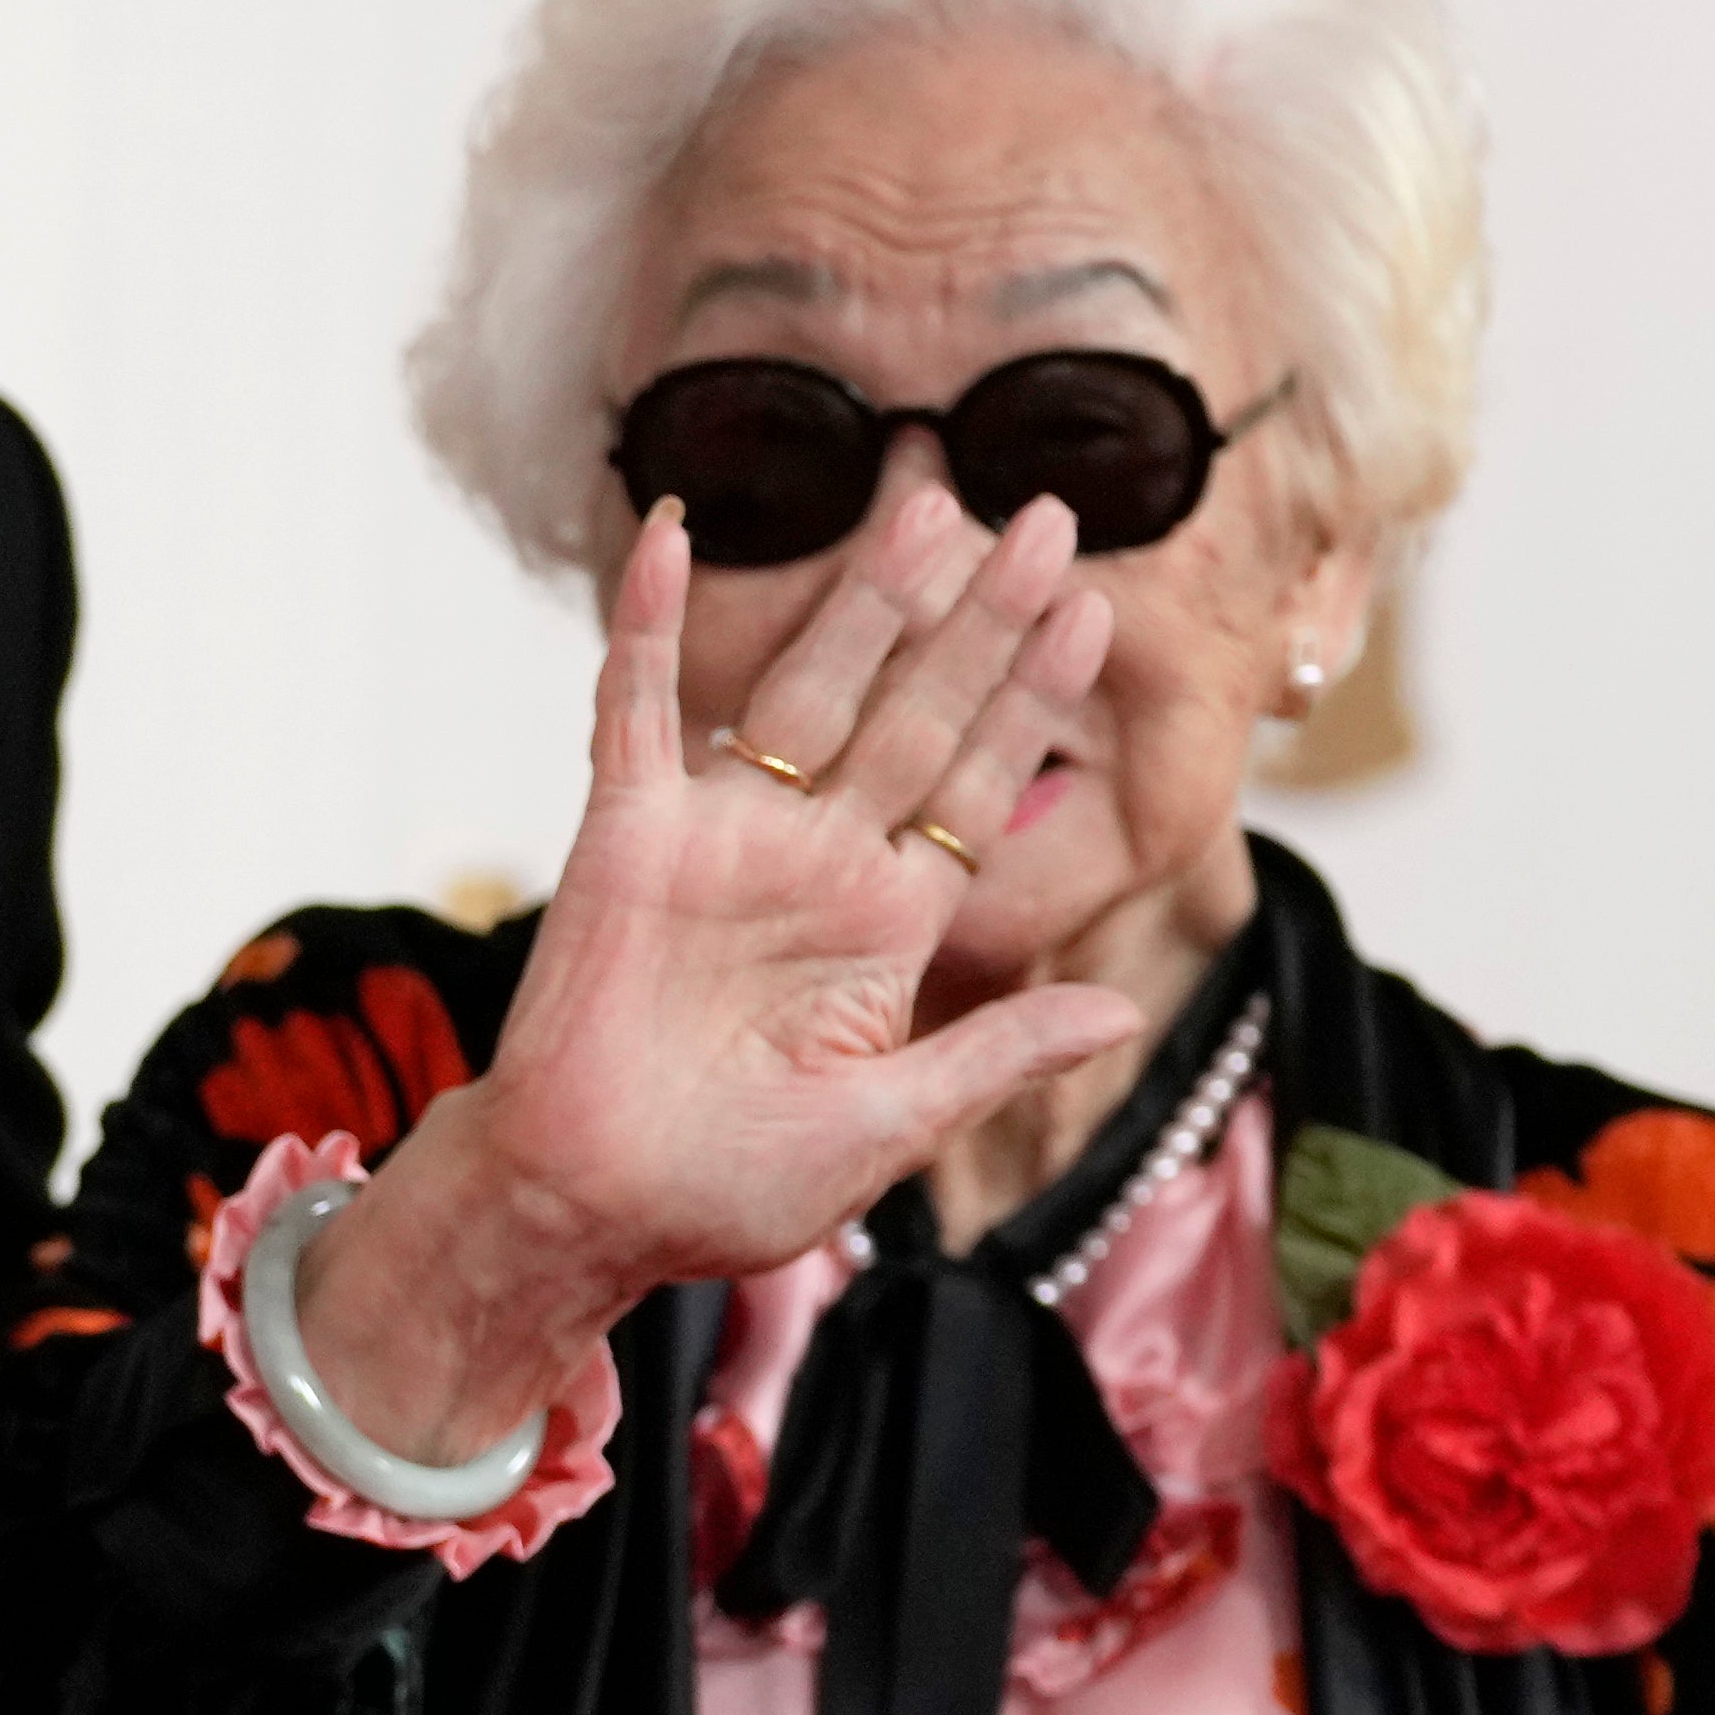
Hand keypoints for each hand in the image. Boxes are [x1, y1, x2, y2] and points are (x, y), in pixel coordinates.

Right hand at [287, 482, 1145, 1463]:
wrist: (588, 1208)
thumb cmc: (727, 1189)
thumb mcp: (891, 1126)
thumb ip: (999, 1053)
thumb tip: (1127, 1012)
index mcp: (885, 925)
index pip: (977, 786)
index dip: (1034, 699)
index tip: (1093, 611)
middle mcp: (813, 861)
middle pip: (915, 714)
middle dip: (982, 621)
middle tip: (1049, 522)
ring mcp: (721, 839)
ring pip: (807, 690)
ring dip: (866, 600)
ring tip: (934, 506)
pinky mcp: (626, 834)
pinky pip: (638, 708)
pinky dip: (650, 624)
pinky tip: (677, 534)